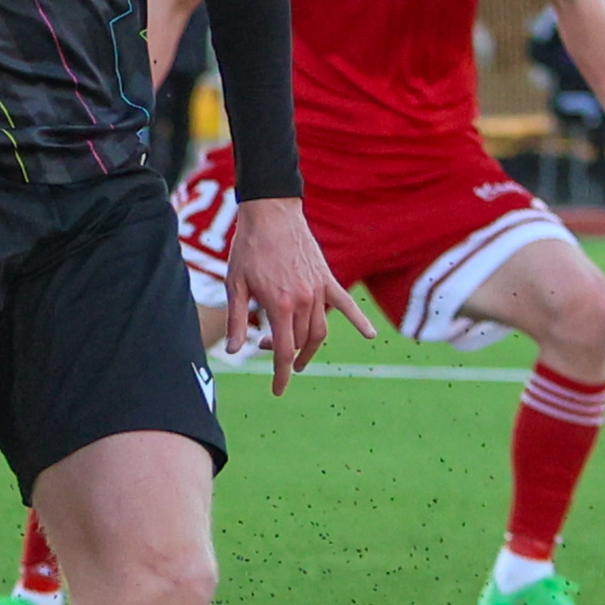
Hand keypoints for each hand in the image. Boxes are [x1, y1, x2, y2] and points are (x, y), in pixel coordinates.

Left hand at [221, 197, 375, 393]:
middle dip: (283, 352)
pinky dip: (359, 321)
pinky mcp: (327, 278)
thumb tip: (234, 352)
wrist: (270, 213)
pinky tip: (370, 335)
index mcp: (279, 305)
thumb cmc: (248, 248)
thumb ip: (236, 320)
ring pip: (319, 330)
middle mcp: (303, 301)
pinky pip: (346, 304)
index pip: (283, 351)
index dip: (280, 375)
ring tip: (295, 353)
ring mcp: (318, 289)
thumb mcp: (235, 285)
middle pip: (299, 342)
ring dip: (308, 346)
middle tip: (261, 343)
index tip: (277, 391)